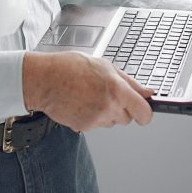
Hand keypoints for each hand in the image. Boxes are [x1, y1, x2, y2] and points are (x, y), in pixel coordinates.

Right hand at [22, 51, 153, 130]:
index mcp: (116, 89)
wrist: (43, 79)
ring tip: (89, 95)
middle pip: (127, 118)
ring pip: (111, 122)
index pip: (144, 112)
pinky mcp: (84, 127)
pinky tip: (80, 102)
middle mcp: (108, 106)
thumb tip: (147, 92)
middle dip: (121, 108)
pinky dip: (91, 116)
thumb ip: (129, 81)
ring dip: (106, 112)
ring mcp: (96, 119)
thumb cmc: (69, 67)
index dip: (145, 114)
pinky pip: (96, 125)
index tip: (143, 113)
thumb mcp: (104, 65)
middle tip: (105, 94)